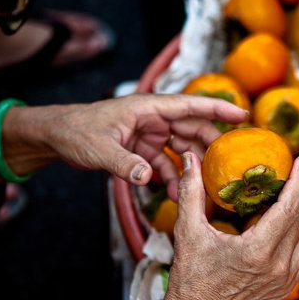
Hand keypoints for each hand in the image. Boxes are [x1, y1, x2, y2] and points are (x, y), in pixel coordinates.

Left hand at [44, 93, 246, 200]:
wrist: (56, 137)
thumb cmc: (75, 132)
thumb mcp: (98, 149)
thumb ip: (124, 164)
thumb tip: (149, 178)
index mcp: (147, 108)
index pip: (189, 105)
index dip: (217, 108)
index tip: (242, 113)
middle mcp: (154, 119)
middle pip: (192, 129)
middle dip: (210, 146)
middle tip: (228, 164)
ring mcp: (151, 135)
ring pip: (182, 149)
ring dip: (192, 167)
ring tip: (203, 187)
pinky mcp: (144, 151)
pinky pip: (166, 164)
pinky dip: (172, 178)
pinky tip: (176, 193)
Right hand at [160, 152, 298, 299]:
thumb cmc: (191, 276)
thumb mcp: (188, 231)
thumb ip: (191, 192)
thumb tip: (190, 158)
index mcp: (257, 251)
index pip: (289, 207)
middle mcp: (278, 266)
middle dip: (295, 193)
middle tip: (283, 178)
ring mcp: (285, 279)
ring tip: (281, 201)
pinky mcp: (287, 286)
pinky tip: (283, 226)